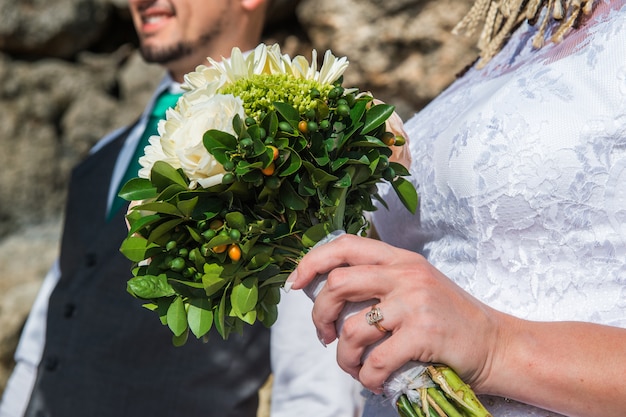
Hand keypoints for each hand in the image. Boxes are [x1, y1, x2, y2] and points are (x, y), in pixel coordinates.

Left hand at [287, 234, 501, 393]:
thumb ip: (381, 282)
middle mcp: (406, 274)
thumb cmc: (451, 319)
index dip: (312, 261)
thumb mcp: (416, 286)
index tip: (295, 283)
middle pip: (337, 284)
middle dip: (319, 314)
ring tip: (353, 366)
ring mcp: (415, 302)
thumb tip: (330, 296)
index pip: (345, 246)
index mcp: (400, 259)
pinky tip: (375, 381)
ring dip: (343, 356)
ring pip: (351, 328)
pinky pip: (376, 360)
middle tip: (324, 334)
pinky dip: (367, 377)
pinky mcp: (424, 333)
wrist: (497, 344)